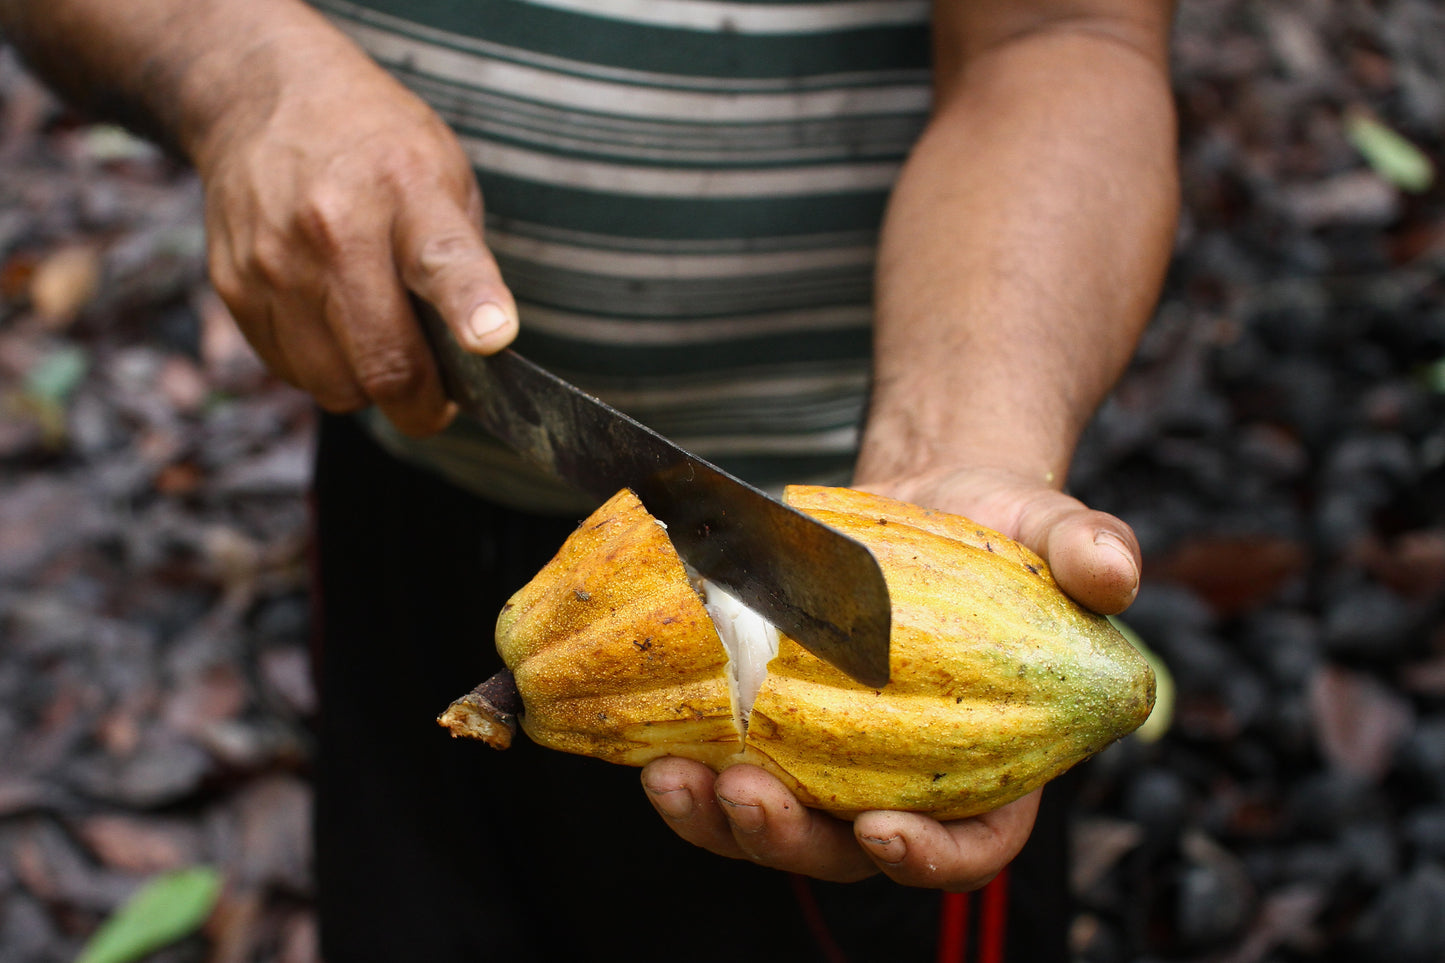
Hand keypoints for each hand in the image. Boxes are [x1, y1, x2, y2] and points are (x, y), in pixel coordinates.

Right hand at [191, 32, 516, 436]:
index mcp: (406, 190)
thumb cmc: (377, 151)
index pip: (442, 260)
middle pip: (384, 361)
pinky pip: (294, 373)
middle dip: (423, 407)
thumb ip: (462, 263)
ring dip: (368, 386)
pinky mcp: (235, 288)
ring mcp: (275, 263)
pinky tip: (333, 325)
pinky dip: (324, 369)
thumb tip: (477, 355)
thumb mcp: (443, 176)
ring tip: (379, 343)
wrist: (263, 99)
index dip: (471, 308)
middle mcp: (334, 228)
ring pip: (336, 386)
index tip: (492, 340)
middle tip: (438, 402)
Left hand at [640, 465, 1140, 888]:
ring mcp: (832, 763)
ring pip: (774, 824)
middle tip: (747, 796)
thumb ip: (1089, 550)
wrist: (925, 502)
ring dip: (718, 820)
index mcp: (993, 766)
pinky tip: (649, 747)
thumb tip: (1112, 574)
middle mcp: (906, 782)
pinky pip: (726, 770)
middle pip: (848, 851)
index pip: (971, 844)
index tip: (883, 832)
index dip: (930, 856)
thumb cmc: (1000, 531)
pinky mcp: (772, 728)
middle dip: (791, 840)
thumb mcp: (1053, 527)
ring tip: (671, 778)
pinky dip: (687, 768)